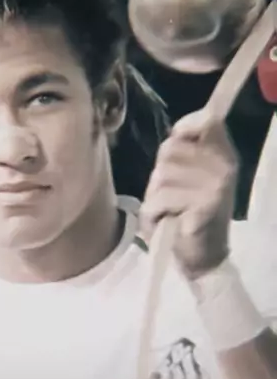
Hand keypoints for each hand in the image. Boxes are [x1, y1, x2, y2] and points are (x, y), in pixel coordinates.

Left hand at [140, 110, 237, 278]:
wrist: (202, 258)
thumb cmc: (189, 214)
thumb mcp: (188, 175)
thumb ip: (183, 149)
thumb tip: (176, 130)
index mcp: (224, 154)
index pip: (206, 120)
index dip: (182, 130)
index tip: (177, 151)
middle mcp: (224, 166)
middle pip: (170, 148)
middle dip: (160, 174)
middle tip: (172, 196)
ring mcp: (216, 186)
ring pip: (160, 175)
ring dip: (154, 197)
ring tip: (169, 211)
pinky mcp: (202, 207)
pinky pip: (159, 200)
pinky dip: (153, 215)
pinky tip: (167, 223)